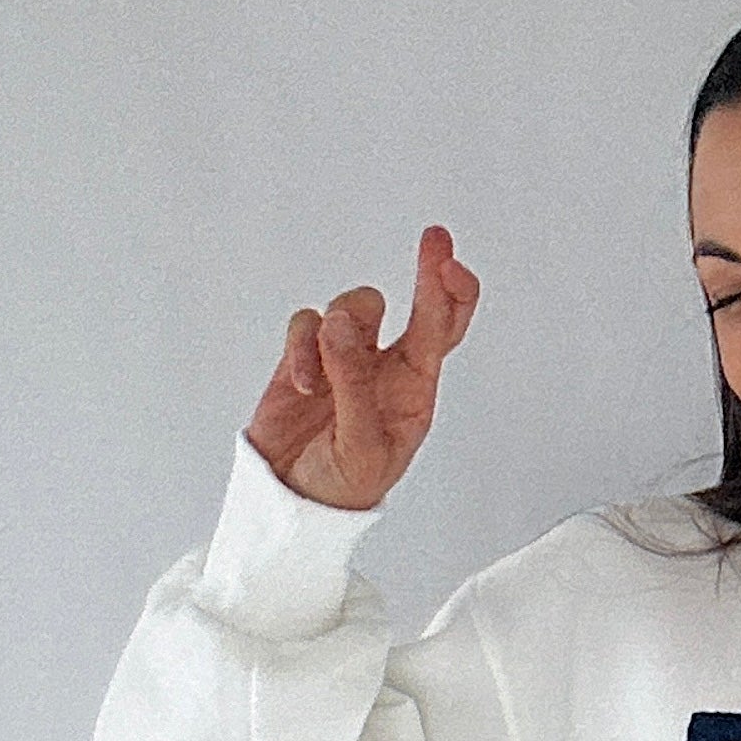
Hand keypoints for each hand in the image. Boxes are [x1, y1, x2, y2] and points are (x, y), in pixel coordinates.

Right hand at [245, 223, 481, 511]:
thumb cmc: (340, 485)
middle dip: (427, 272)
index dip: (452, 295)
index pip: (445, 334)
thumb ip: (354, 387)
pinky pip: (306, 322)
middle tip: (435, 239)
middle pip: (415, 306)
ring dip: (335, 334)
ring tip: (318, 380)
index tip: (449, 265)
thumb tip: (340, 326)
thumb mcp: (360, 448)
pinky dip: (299, 347)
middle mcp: (387, 369)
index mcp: (414, 393)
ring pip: (353, 307)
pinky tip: (300, 383)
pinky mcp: (305, 354)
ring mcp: (346, 357)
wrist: (288, 501)